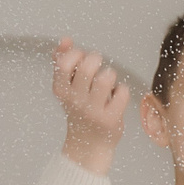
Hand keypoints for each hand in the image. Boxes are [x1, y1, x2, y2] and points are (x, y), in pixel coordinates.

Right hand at [52, 38, 129, 175]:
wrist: (88, 144)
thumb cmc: (80, 109)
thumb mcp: (67, 86)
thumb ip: (63, 60)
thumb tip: (66, 39)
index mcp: (61, 90)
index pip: (64, 62)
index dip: (76, 54)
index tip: (81, 59)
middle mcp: (75, 100)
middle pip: (88, 67)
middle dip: (96, 59)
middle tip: (98, 65)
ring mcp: (93, 111)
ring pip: (106, 78)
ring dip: (110, 74)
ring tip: (108, 81)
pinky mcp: (110, 119)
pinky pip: (122, 93)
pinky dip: (122, 90)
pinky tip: (117, 96)